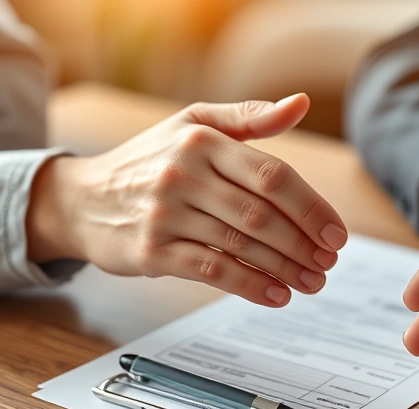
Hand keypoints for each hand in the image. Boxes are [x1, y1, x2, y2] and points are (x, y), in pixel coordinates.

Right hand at [27, 94, 348, 306]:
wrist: (81, 199)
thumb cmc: (150, 159)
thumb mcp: (194, 125)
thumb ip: (250, 117)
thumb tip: (300, 104)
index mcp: (201, 140)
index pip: (272, 175)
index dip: (311, 207)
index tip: (336, 233)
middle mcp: (182, 173)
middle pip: (261, 214)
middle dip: (303, 243)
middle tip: (329, 262)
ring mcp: (165, 214)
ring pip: (241, 244)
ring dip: (286, 268)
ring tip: (313, 281)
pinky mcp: (152, 251)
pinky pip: (212, 271)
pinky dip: (251, 285)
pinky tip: (278, 295)